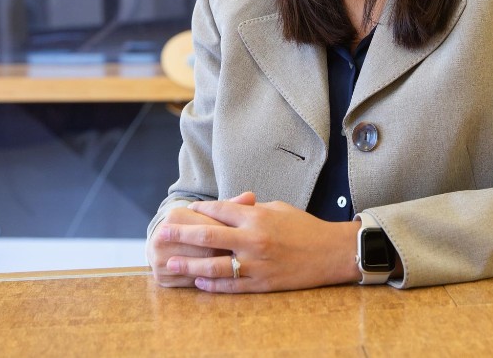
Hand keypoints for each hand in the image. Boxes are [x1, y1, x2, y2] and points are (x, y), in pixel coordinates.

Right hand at [149, 191, 255, 287]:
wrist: (164, 239)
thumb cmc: (195, 222)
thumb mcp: (209, 212)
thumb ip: (230, 205)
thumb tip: (250, 196)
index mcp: (175, 216)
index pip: (211, 226)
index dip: (232, 233)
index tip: (251, 237)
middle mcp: (162, 237)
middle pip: (205, 250)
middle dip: (227, 253)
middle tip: (249, 256)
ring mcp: (160, 259)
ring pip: (199, 269)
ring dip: (221, 270)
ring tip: (242, 268)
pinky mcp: (162, 278)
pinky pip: (192, 282)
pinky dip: (210, 282)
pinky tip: (225, 278)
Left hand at [160, 195, 359, 292]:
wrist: (331, 252)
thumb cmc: (305, 227)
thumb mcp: (278, 208)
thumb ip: (251, 209)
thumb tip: (229, 207)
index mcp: (256, 217)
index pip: (219, 211)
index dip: (200, 211)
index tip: (185, 211)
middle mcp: (253, 240)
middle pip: (208, 237)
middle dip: (182, 235)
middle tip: (162, 233)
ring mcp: (257, 263)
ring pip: (214, 266)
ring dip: (189, 265)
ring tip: (170, 264)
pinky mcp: (262, 283)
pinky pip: (232, 284)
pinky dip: (213, 284)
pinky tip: (199, 282)